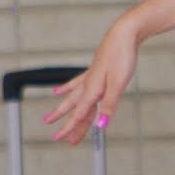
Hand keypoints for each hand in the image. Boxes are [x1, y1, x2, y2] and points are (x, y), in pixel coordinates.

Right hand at [42, 18, 138, 144]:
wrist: (124, 33)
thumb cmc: (122, 57)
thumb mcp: (118, 84)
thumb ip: (109, 106)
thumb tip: (101, 126)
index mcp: (93, 90)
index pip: (80, 114)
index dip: (70, 128)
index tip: (61, 140)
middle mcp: (88, 84)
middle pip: (75, 109)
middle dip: (65, 123)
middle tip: (55, 137)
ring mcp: (90, 76)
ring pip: (73, 98)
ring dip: (63, 108)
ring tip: (50, 117)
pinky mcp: (94, 69)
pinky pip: (77, 82)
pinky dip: (67, 88)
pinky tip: (59, 91)